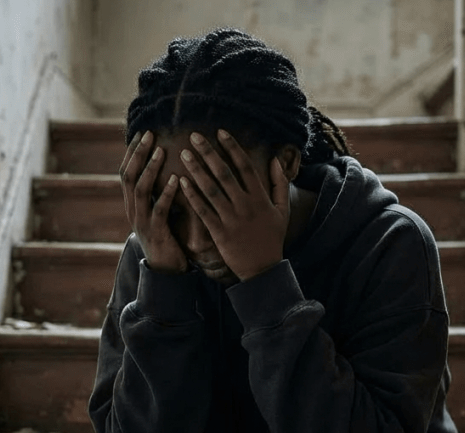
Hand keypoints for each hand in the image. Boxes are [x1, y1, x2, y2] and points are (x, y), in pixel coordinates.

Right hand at [119, 131, 187, 273]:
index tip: (143, 132)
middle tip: (150, 134)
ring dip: (150, 169)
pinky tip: (177, 179)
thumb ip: (157, 194)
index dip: (132, 152)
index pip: (126, 172)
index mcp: (132, 205)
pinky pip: (159, 210)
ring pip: (140, 191)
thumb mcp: (158, 213)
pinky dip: (167, 193)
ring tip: (161, 151)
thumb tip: (166, 168)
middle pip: (128, 176)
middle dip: (137, 154)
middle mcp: (132, 211)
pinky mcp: (156, 233)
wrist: (166, 272)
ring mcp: (142, 223)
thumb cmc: (167, 238)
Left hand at [179, 130, 289, 281]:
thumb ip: (280, 184)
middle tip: (194, 136)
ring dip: (196, 170)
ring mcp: (231, 219)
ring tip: (184, 153)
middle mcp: (245, 205)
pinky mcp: (219, 232)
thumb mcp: (283, 210)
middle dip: (209, 153)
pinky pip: (203, 211)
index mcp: (260, 198)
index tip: (220, 132)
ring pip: (211, 189)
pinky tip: (181, 182)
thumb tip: (276, 159)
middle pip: (224, 173)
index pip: (245, 166)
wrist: (263, 269)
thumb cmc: (272, 238)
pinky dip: (192, 195)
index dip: (232, 147)